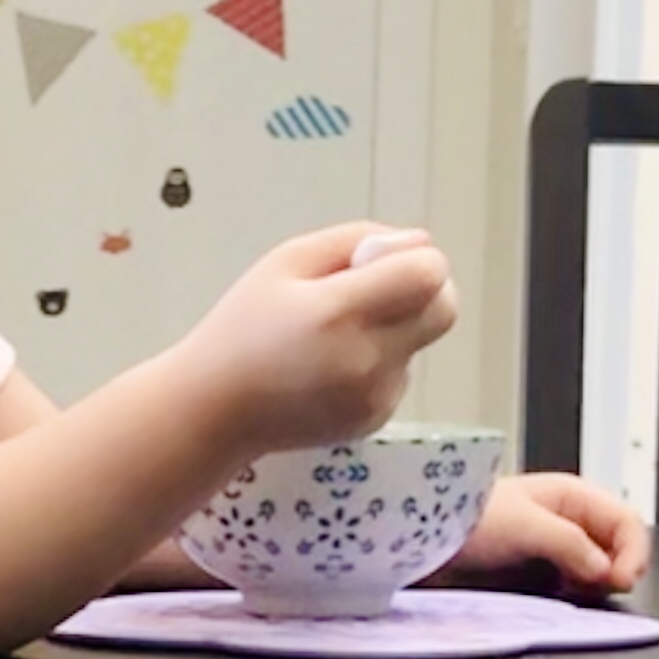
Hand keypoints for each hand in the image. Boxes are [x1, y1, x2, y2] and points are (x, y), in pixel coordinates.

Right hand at [177, 220, 461, 453]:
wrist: (214, 410)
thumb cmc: (243, 328)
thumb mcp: (285, 261)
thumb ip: (355, 239)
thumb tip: (418, 243)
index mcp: (338, 312)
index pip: (428, 274)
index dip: (413, 258)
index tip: (377, 262)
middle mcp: (364, 359)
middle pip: (444, 310)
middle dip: (424, 289)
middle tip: (379, 289)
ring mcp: (374, 396)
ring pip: (421, 341)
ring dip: (396, 328)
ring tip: (335, 336)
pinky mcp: (375, 418)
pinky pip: (401, 373)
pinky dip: (381, 361)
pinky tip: (332, 366)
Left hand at [430, 469, 649, 594]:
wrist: (420, 534)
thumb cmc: (466, 516)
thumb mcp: (525, 525)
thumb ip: (570, 545)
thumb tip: (603, 571)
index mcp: (572, 498)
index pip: (626, 523)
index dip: (632, 551)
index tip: (621, 580)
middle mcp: (568, 522)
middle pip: (616, 550)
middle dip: (617, 571)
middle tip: (601, 590)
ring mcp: (552, 549)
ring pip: (595, 572)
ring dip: (596, 586)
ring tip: (579, 593)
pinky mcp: (535, 574)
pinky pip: (570, 587)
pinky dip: (575, 596)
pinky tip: (564, 600)